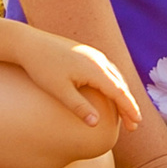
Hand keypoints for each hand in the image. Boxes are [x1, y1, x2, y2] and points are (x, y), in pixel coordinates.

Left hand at [12, 28, 142, 132]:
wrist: (29, 43)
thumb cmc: (42, 67)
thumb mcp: (59, 90)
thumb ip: (79, 107)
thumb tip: (95, 124)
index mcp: (95, 69)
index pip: (118, 92)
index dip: (129, 108)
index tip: (137, 123)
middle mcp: (99, 60)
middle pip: (121, 85)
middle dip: (129, 105)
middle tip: (134, 124)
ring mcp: (94, 55)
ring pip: (116, 76)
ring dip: (123, 94)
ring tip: (126, 111)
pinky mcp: (87, 53)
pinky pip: (108, 70)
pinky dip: (114, 84)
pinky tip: (111, 91)